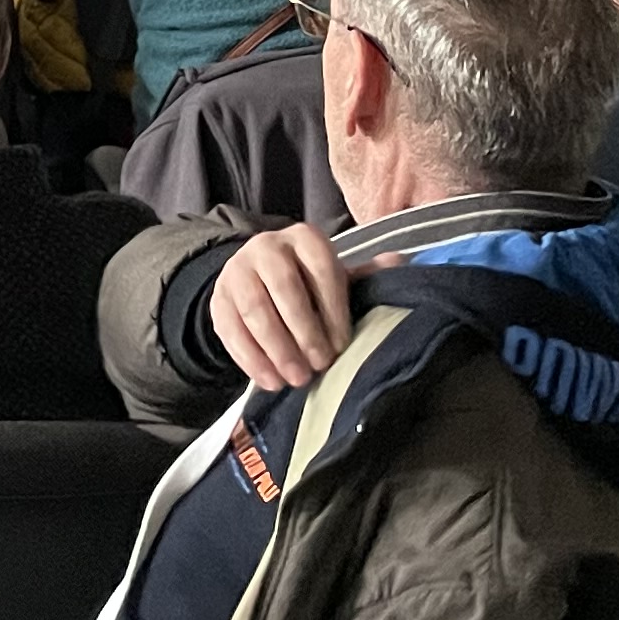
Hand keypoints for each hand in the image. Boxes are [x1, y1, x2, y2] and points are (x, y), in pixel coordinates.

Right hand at [209, 225, 352, 392]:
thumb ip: (364, 276)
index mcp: (304, 238)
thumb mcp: (334, 277)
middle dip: (304, 331)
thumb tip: (399, 263)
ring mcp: (237, 270)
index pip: (321, 269)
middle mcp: (267, 246)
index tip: (342, 345)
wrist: (256, 281)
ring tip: (296, 379)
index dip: (332, 310)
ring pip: (255, 308)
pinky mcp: (218, 299)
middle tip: (320, 366)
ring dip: (276, 348)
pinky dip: (250, 359)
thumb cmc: (307, 283)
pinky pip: (230, 329)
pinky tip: (270, 380)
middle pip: (284, 287)